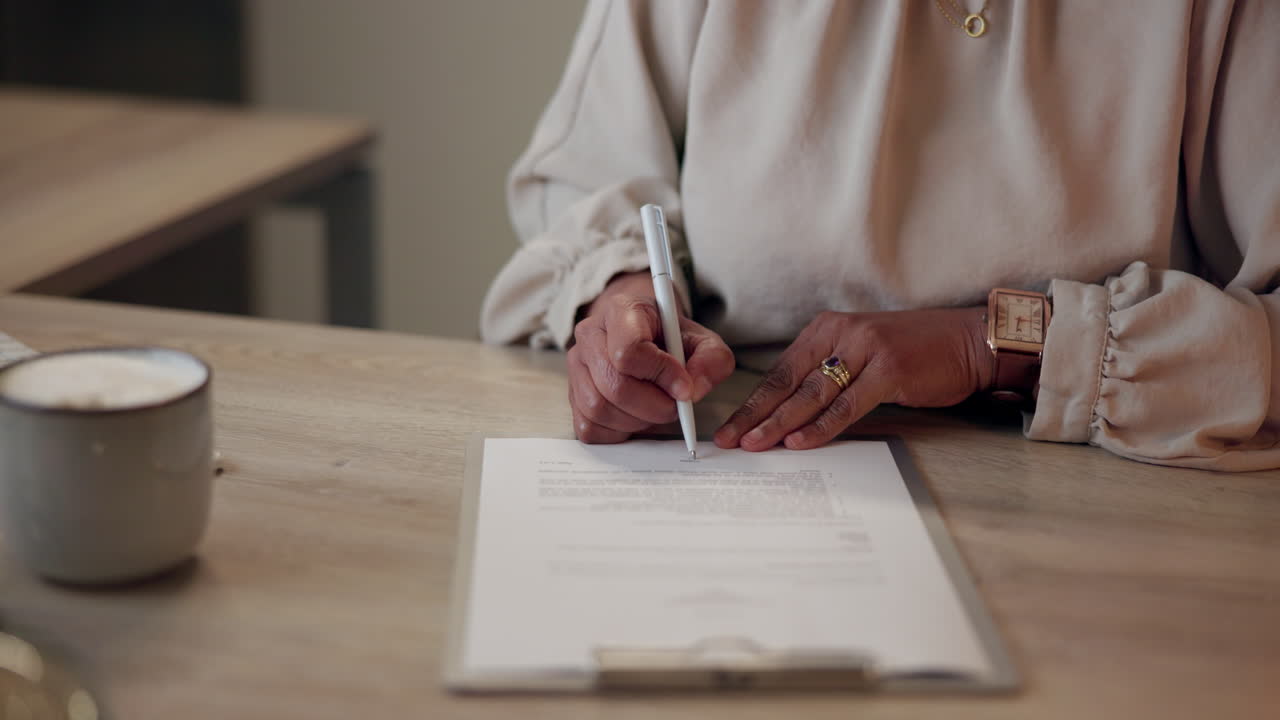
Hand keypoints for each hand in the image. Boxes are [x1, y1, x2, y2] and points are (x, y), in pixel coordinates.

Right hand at [567, 272, 734, 443]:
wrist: (645, 338)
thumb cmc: (672, 340)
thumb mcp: (703, 342)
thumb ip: (712, 360)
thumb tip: (692, 391)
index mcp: (621, 311)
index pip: (629, 351)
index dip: (661, 375)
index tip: (684, 387)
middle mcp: (589, 335)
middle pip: (614, 385)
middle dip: (653, 406)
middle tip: (674, 405)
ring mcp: (576, 366)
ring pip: (599, 409)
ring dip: (636, 420)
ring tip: (655, 408)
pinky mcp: (572, 396)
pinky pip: (589, 427)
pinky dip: (618, 431)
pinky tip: (635, 416)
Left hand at [714, 307, 994, 450]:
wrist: (969, 341)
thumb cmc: (915, 353)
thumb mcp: (860, 354)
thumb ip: (827, 374)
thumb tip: (789, 413)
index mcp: (827, 329)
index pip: (780, 371)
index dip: (753, 402)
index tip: (730, 428)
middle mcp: (841, 334)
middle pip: (787, 382)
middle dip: (755, 415)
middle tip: (729, 440)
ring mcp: (865, 350)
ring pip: (812, 394)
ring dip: (780, 423)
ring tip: (755, 444)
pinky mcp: (889, 370)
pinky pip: (847, 405)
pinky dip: (821, 426)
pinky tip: (799, 441)